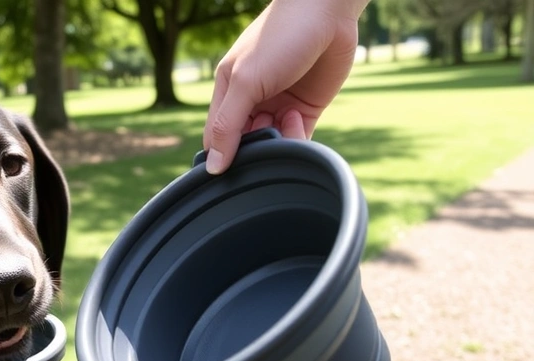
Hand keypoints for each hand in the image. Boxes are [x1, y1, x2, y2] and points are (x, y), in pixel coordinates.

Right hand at [203, 0, 369, 173]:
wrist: (327, 13)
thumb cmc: (279, 38)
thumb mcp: (245, 82)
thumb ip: (226, 125)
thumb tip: (213, 166)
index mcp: (228, 91)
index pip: (216, 136)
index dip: (220, 154)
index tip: (228, 166)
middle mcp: (252, 102)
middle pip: (244, 143)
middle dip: (251, 149)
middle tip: (262, 138)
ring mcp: (279, 106)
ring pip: (271, 143)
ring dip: (276, 142)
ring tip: (286, 118)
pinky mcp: (306, 109)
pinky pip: (296, 138)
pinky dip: (296, 139)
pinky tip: (296, 118)